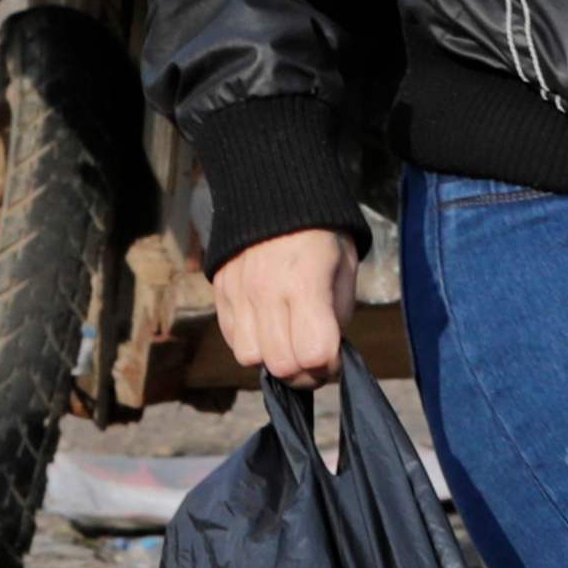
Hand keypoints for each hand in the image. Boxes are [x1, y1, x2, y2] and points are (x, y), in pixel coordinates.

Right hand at [210, 225, 357, 386]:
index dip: (329, 366)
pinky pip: (232, 339)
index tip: (336, 360)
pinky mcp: (221, 293)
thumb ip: (338, 313)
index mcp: (305, 282)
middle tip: (315, 363)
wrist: (275, 193)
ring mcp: (238, 293)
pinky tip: (269, 329)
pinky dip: (252, 344)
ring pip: (251, 358)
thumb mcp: (345, 266)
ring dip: (273, 360)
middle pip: (281, 364)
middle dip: (304, 374)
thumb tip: (328, 352)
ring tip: (290, 343)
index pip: (313, 353)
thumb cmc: (321, 232)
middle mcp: (266, 292)